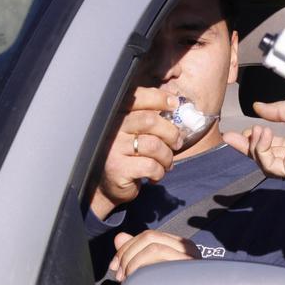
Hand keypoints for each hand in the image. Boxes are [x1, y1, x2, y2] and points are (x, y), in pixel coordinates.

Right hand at [91, 88, 184, 218]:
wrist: (107, 187)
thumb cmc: (128, 155)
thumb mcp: (137, 132)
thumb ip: (151, 116)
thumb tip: (175, 98)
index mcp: (118, 116)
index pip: (138, 98)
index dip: (159, 98)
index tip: (174, 103)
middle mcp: (113, 129)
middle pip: (150, 121)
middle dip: (171, 132)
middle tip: (177, 143)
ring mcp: (113, 149)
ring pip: (154, 145)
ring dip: (167, 156)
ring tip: (166, 163)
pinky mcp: (118, 169)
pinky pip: (150, 166)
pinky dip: (159, 172)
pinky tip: (154, 175)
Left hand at [110, 230, 199, 281]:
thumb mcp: (148, 268)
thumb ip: (134, 252)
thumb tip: (119, 237)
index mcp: (179, 245)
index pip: (149, 235)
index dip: (126, 247)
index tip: (114, 265)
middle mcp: (186, 247)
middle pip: (149, 237)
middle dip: (127, 254)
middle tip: (119, 275)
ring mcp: (189, 257)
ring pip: (153, 247)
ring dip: (133, 263)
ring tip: (127, 280)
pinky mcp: (186, 268)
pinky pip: (160, 259)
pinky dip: (142, 268)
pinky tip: (138, 283)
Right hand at [223, 92, 284, 178]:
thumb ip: (276, 111)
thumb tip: (257, 108)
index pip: (272, 145)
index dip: (256, 138)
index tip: (243, 129)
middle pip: (265, 156)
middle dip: (246, 146)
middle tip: (230, 137)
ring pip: (265, 163)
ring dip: (254, 146)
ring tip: (255, 130)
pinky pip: (270, 166)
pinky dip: (261, 151)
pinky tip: (262, 135)